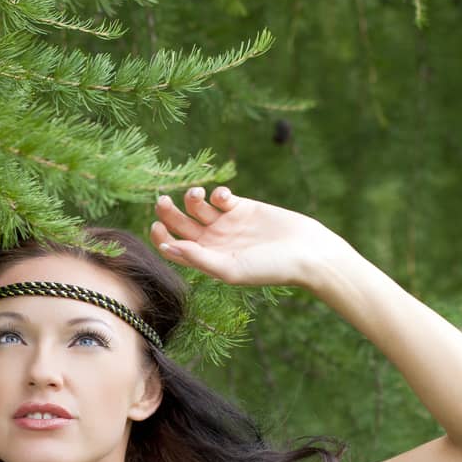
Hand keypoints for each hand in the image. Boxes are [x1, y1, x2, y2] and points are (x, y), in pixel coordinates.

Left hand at [149, 185, 352, 289]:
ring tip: (196, 195)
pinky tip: (225, 197)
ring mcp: (227, 223)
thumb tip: (169, 248)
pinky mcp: (242, 206)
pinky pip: (219, 196)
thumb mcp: (231, 269)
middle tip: (162, 201)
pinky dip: (217, 193)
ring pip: (196, 206)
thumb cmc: (269, 268)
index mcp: (207, 260)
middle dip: (168, 212)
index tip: (155, 226)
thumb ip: (200, 259)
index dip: (160, 237)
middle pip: (180, 223)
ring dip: (190, 198)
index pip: (174, 247)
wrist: (305, 252)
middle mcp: (213, 242)